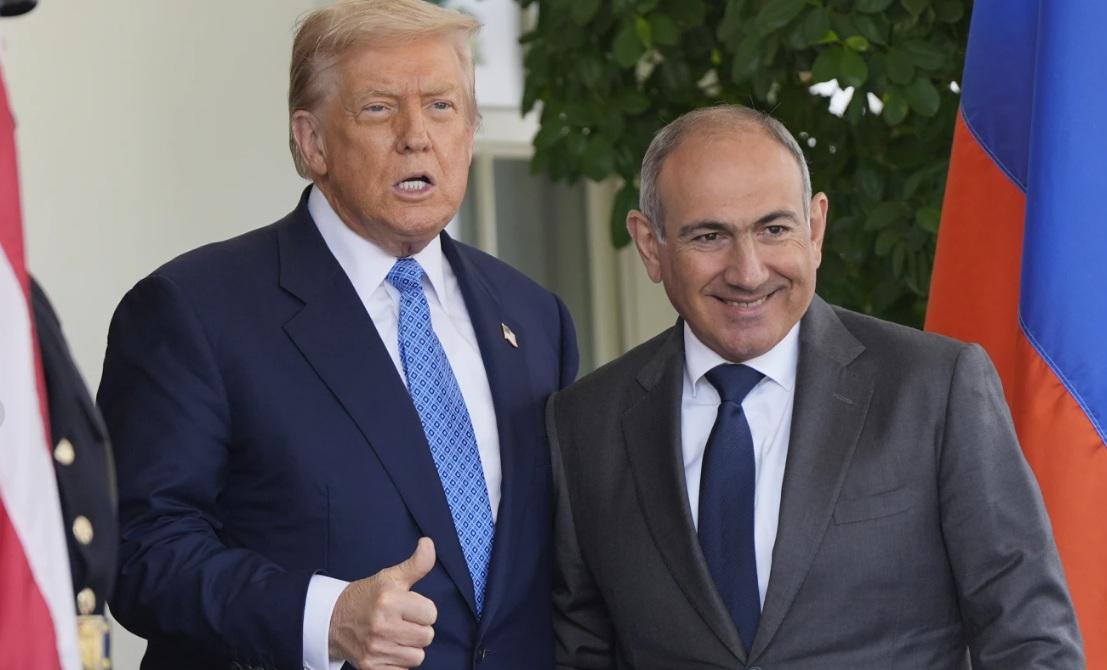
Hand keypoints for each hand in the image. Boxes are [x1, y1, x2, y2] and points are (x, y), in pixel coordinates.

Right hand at [329, 537, 437, 668]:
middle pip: (427, 637)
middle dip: (418, 629)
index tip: (410, 608)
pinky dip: (398, 663)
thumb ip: (416, 564)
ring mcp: (375, 649)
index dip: (423, 610)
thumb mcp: (390, 577)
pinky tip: (388, 650)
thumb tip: (429, 543)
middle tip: (401, 622)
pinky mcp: (370, 667)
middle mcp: (381, 625)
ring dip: (409, 647)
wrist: (332, 620)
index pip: (431, 614)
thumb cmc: (367, 597)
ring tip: (395, 636)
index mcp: (389, 600)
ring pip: (417, 656)